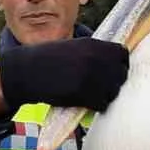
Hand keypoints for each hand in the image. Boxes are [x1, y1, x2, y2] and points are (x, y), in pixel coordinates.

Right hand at [0, 38, 129, 110]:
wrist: (27, 71)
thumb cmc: (49, 59)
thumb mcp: (74, 47)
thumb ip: (94, 53)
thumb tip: (114, 63)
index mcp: (93, 44)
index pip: (122, 53)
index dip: (120, 63)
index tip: (113, 69)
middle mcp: (95, 58)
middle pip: (121, 73)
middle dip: (115, 81)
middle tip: (104, 85)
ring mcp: (90, 76)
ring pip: (114, 91)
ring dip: (107, 94)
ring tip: (95, 94)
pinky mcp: (83, 94)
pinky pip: (102, 103)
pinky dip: (98, 105)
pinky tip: (89, 102)